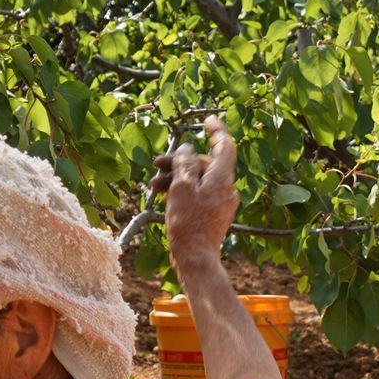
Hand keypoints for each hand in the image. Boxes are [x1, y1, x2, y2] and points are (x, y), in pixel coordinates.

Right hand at [154, 115, 239, 271]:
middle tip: (156, 164)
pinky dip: (182, 191)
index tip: (207, 120)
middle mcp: (225, 189)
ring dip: (175, 178)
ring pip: (197, 180)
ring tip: (154, 185)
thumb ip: (184, 163)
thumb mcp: (181, 187)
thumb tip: (187, 149)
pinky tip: (164, 195)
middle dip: (179, 162)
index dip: (216, 131)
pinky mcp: (211, 215)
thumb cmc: (188, 223)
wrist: (195, 258)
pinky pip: (197, 195)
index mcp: (222, 178)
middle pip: (202, 164)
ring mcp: (219, 203)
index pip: (224, 146)